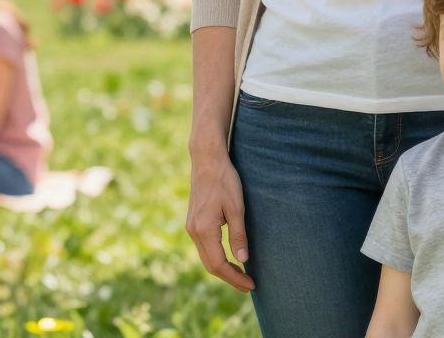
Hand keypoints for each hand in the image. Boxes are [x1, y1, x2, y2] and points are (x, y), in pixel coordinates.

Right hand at [186, 147, 253, 291]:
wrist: (206, 159)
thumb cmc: (224, 180)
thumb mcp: (236, 208)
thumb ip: (238, 235)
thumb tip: (243, 260)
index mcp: (204, 229)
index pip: (219, 264)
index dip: (235, 278)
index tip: (251, 284)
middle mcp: (194, 231)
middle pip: (210, 265)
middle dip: (229, 277)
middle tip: (248, 285)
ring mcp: (191, 226)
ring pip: (206, 257)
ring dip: (222, 268)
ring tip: (241, 274)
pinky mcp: (193, 222)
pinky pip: (203, 247)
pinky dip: (216, 257)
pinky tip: (229, 257)